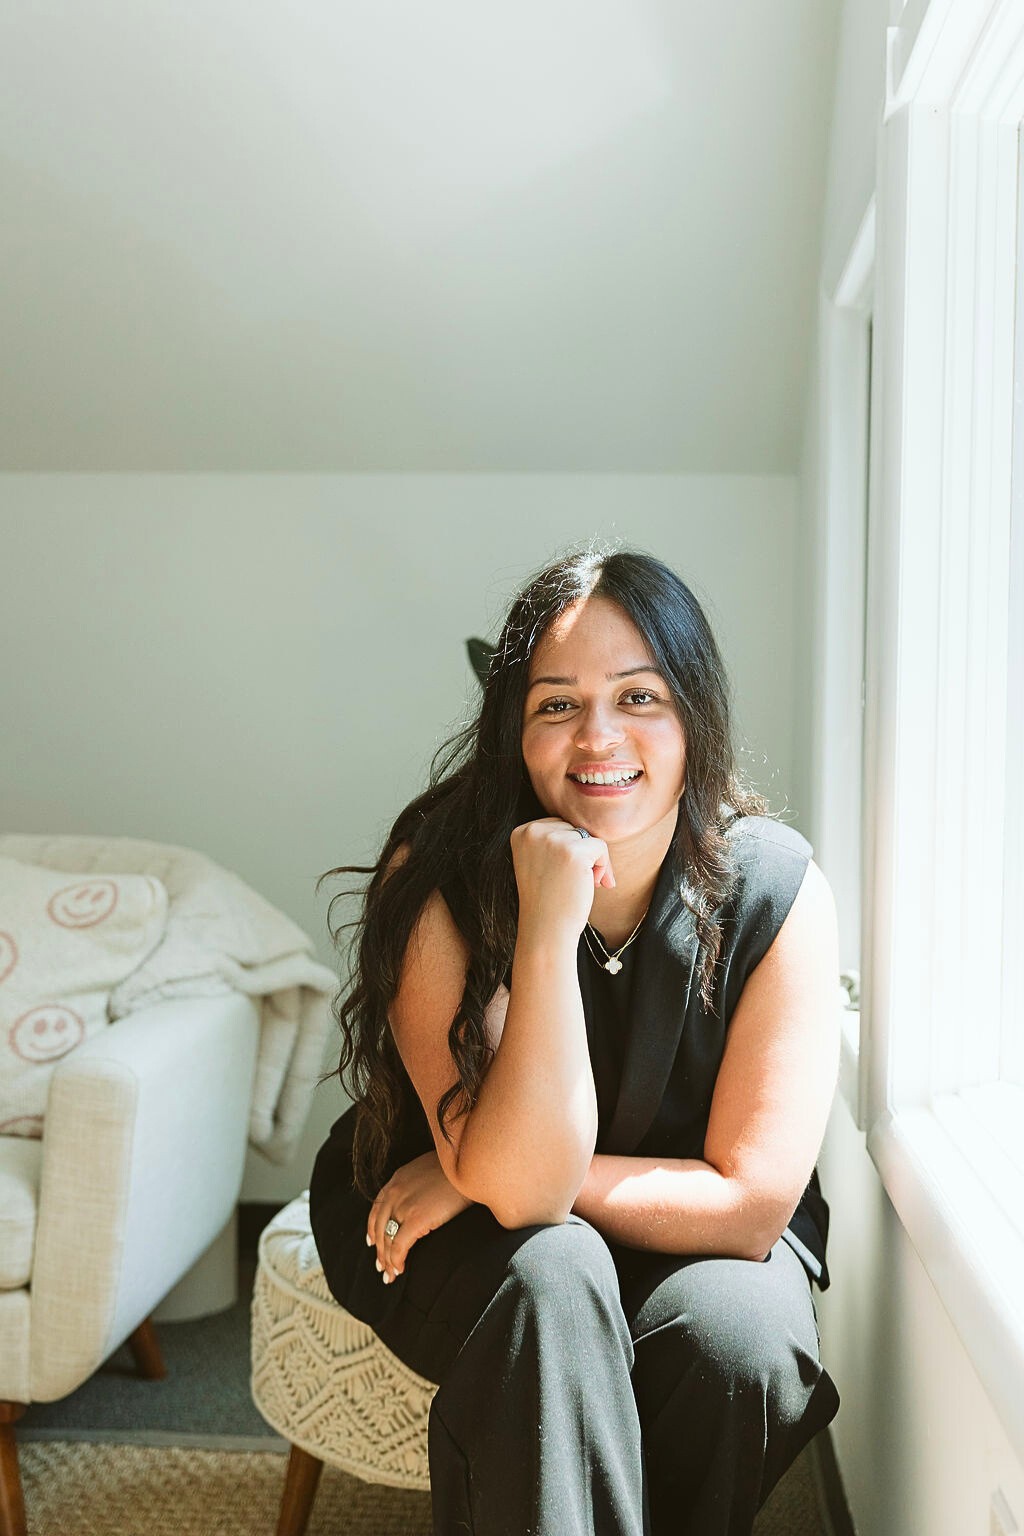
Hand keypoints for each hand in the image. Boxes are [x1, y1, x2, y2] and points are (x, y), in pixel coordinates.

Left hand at [366, 1151, 473, 1283]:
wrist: (470, 1166)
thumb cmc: (458, 1169)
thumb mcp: (429, 1169)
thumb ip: (418, 1183)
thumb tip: (422, 1198)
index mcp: (398, 1179)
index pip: (377, 1208)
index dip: (373, 1228)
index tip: (372, 1242)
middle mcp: (395, 1192)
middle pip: (379, 1227)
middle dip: (379, 1250)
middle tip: (381, 1266)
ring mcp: (404, 1206)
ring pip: (386, 1239)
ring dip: (387, 1260)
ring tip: (390, 1275)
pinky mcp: (416, 1219)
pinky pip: (399, 1246)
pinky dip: (397, 1261)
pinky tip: (400, 1269)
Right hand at [511, 817, 614, 941]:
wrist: (545, 930)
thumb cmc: (547, 900)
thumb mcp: (539, 862)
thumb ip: (553, 841)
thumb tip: (586, 827)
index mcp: (521, 832)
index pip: (559, 826)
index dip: (569, 850)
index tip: (565, 874)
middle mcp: (533, 831)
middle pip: (574, 829)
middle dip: (582, 854)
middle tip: (576, 881)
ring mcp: (553, 840)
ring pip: (589, 838)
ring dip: (593, 862)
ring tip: (582, 884)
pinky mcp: (573, 852)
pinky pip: (601, 848)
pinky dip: (604, 867)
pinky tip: (592, 885)